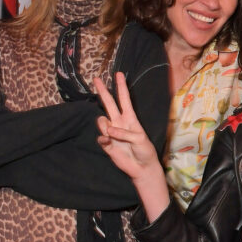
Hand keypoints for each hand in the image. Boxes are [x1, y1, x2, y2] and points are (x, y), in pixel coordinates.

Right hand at [94, 72, 170, 218]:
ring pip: (102, 120)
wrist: (141, 168)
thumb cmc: (145, 151)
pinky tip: (108, 142)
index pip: (124, 99)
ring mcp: (112, 133)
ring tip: (111, 133)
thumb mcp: (140, 138)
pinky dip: (104, 139)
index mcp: (130, 119)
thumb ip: (125, 132)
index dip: (121, 87)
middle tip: (96, 79)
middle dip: (103, 91)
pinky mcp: (106, 145)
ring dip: (105, 125)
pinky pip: (101, 137)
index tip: (118, 74)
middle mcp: (119, 123)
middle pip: (109, 104)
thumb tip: (108, 130)